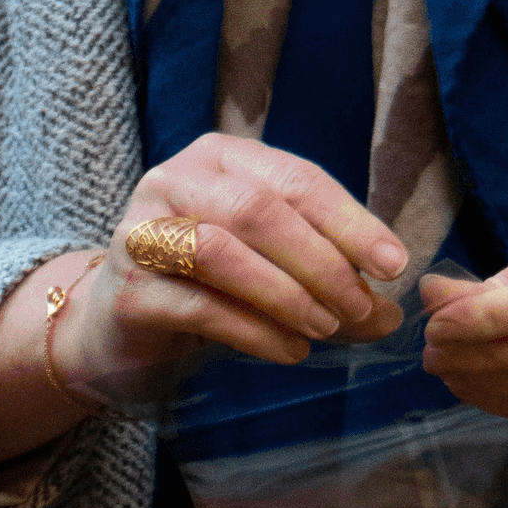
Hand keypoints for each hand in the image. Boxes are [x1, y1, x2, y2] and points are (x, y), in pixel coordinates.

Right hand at [0, 135, 403, 473]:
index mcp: (219, 156)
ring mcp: (142, 234)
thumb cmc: (202, 288)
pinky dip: (255, 331)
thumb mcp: (267, 266)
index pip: (295, 180)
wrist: (113, 329)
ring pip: (225, 253)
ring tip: (327, 329)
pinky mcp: (129, 292)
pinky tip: (290, 350)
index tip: (393, 265)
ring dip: (288, 294)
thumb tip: (392, 311)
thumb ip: (325, 275)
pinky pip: (200, 309)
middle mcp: (173, 180)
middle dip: (322, 261)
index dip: (350, 222)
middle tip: (363, 307)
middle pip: (260, 210)